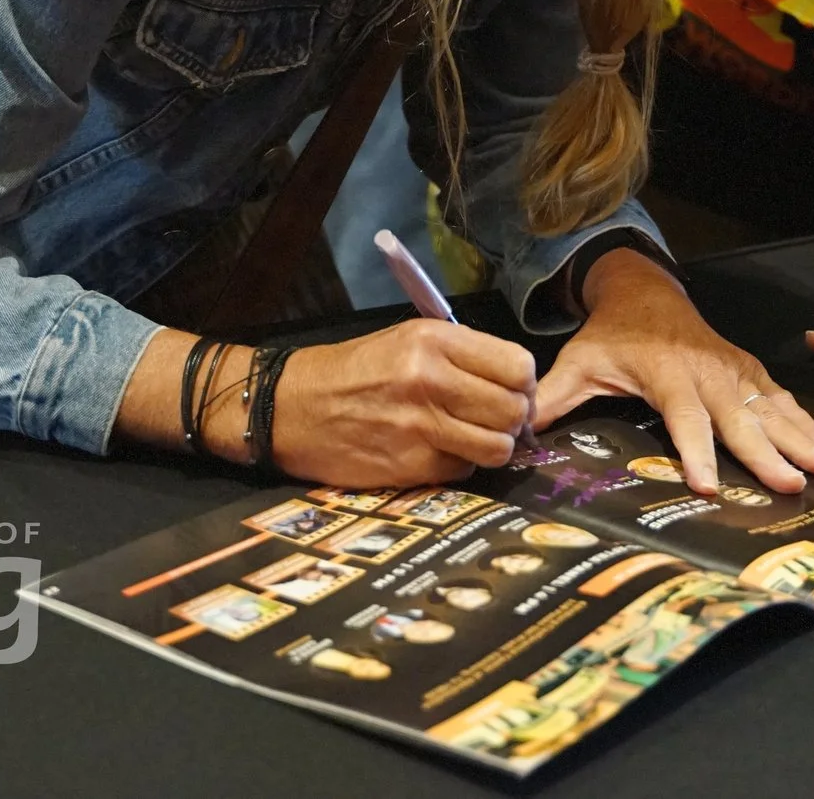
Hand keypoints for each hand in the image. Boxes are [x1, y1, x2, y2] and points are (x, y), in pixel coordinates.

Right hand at [257, 320, 536, 489]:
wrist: (290, 408)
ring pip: (496, 448)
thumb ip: (462, 357)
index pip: (518, 365)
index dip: (523, 384)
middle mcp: (432, 380)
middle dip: (513, 420)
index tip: (514, 392)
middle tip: (494, 420)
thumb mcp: (407, 340)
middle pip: (514, 410)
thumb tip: (516, 385)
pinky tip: (436, 453)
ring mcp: (421, 427)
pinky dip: (458, 466)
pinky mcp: (409, 467)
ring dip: (490, 447)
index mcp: (434, 340)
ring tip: (470, 439)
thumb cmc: (353, 371)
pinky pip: (463, 472)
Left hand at [536, 248, 813, 495]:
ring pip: (769, 408)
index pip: (684, 418)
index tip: (708, 487)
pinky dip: (806, 420)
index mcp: (666, 373)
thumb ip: (553, 398)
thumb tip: (516, 434)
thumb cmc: (611, 336)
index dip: (695, 453)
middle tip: (794, 484)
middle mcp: (707, 372)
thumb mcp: (578, 362)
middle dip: (767, 453)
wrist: (646, 291)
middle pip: (738, 420)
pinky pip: (780, 398)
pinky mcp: (748, 370)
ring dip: (800, 438)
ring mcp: (733, 370)